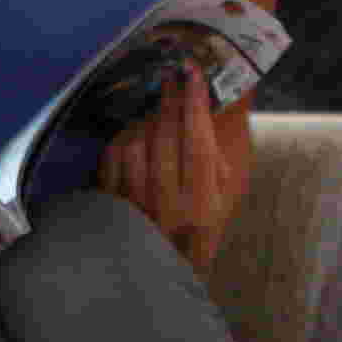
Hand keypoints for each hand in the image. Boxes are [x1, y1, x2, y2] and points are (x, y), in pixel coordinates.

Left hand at [97, 83, 237, 270]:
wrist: (169, 269)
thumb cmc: (206, 224)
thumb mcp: (230, 191)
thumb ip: (225, 154)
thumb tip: (223, 101)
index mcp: (207, 206)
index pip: (199, 144)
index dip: (194, 105)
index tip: (193, 72)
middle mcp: (170, 209)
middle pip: (166, 141)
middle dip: (169, 102)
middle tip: (172, 77)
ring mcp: (136, 210)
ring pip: (135, 146)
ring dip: (145, 118)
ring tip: (155, 104)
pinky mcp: (112, 209)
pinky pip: (111, 159)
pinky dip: (122, 136)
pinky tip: (134, 128)